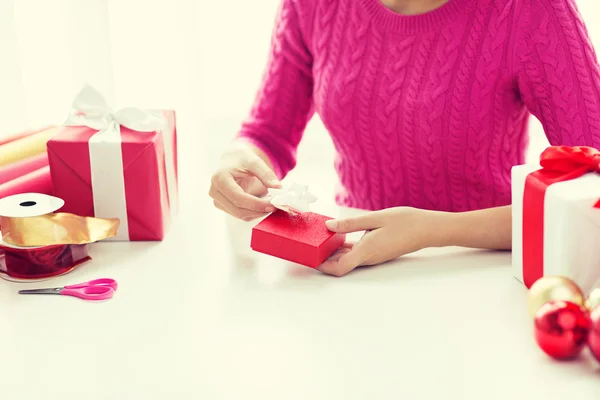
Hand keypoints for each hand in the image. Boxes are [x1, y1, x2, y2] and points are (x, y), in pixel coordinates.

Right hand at [209, 143, 280, 220]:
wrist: (232, 161)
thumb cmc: (242, 159)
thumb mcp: (254, 161)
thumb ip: (266, 174)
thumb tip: (278, 188)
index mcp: (220, 178)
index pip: (238, 198)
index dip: (256, 204)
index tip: (272, 204)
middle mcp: (214, 191)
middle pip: (238, 209)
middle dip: (258, 210)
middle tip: (275, 207)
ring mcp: (217, 200)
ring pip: (239, 215)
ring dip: (257, 213)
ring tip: (270, 204)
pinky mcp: (223, 206)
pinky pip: (240, 215)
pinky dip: (253, 213)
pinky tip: (262, 206)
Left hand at [318, 207, 441, 276]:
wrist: (428, 229)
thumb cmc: (405, 221)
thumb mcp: (375, 218)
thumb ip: (350, 223)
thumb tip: (329, 226)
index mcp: (366, 251)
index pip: (339, 268)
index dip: (322, 266)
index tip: (310, 258)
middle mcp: (368, 258)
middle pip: (340, 265)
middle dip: (324, 259)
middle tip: (309, 247)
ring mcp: (373, 256)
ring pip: (348, 259)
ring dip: (333, 253)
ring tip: (320, 239)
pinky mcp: (377, 252)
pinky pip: (356, 254)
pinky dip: (344, 248)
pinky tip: (338, 236)